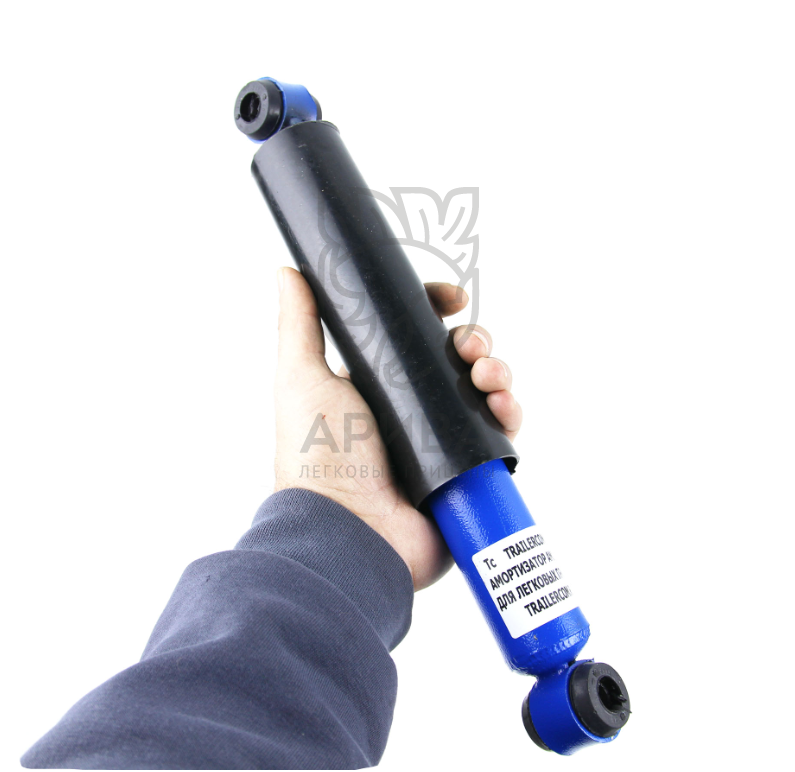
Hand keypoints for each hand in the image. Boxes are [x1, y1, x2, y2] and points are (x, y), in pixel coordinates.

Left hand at [273, 267, 522, 590]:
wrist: (348, 530)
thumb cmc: (318, 455)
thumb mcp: (303, 379)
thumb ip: (299, 324)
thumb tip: (289, 271)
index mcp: (378, 385)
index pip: (416, 337)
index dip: (437, 312)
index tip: (452, 299)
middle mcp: (412, 411)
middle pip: (457, 360)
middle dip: (473, 341)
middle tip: (469, 346)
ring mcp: (443, 442)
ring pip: (484, 392)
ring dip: (496, 372)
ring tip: (488, 376)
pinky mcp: (468, 471)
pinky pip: (502, 435)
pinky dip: (510, 414)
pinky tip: (503, 407)